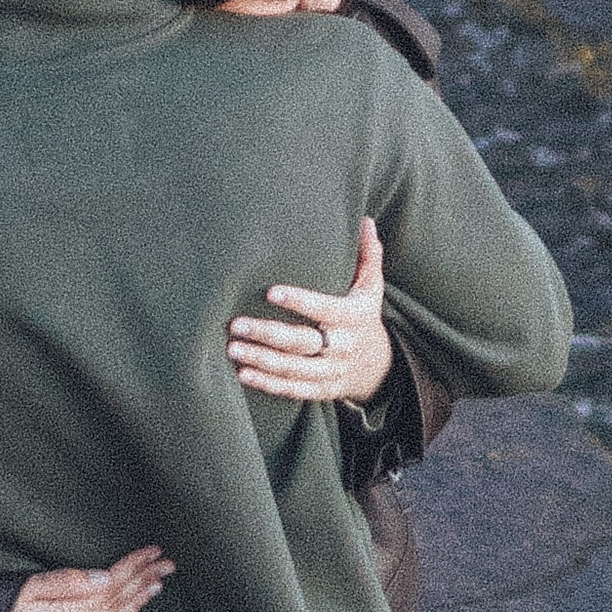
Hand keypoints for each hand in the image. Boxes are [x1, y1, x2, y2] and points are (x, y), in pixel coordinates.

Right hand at [0, 546, 172, 611]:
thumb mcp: (22, 587)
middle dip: (144, 582)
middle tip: (167, 564)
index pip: (110, 586)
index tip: (154, 552)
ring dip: (137, 605)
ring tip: (157, 586)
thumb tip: (105, 577)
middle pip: (116, 605)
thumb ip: (66, 582)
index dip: (134, 567)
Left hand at [228, 217, 395, 404]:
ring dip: (262, 361)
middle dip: (268, 334)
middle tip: (236, 324)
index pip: (325, 309)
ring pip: (295, 369)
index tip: (270, 292)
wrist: (379, 366)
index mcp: (354, 317)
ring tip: (232, 348)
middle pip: (303, 342)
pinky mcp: (323, 390)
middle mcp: (343, 346)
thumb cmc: (364, 315)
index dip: (300, 302)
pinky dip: (269, 384)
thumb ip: (368, 256)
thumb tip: (365, 220)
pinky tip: (243, 374)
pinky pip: (294, 389)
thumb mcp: (372, 287)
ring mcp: (333, 371)